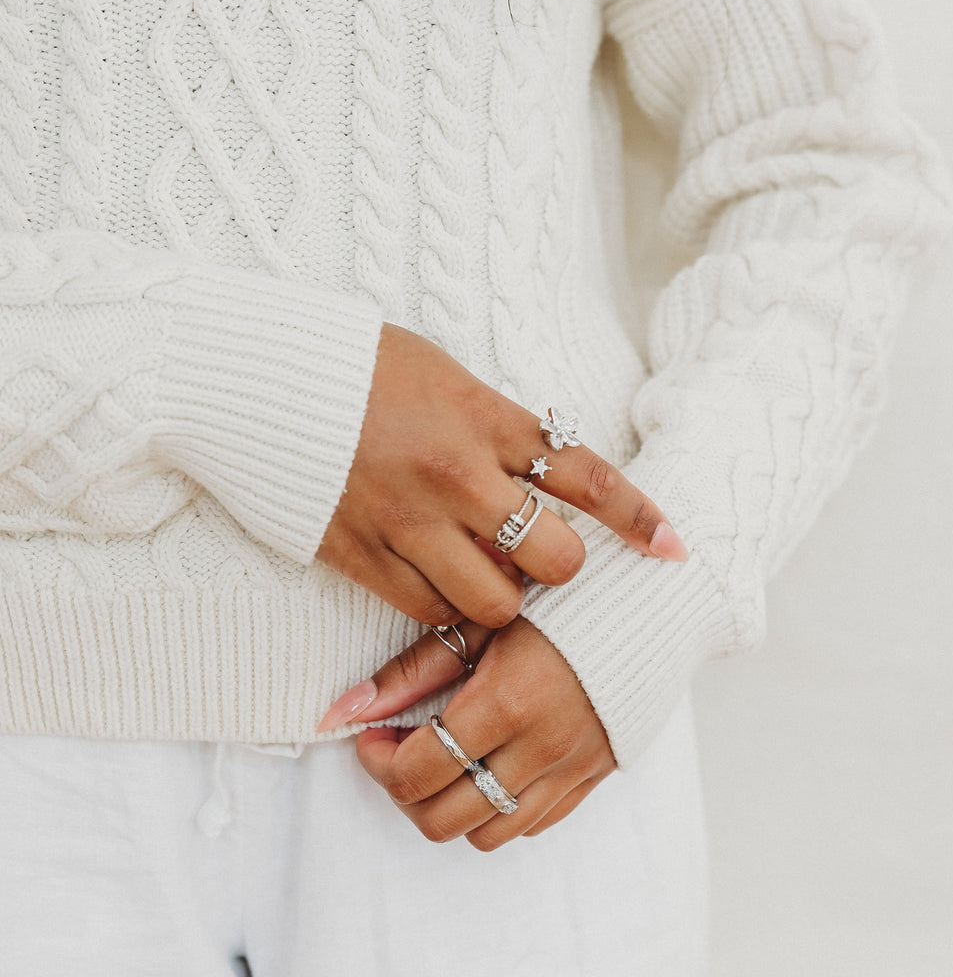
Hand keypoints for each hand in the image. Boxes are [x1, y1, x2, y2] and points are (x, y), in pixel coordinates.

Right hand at [315, 323, 686, 628]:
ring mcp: (407, 521)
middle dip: (561, 568)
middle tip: (544, 557)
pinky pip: (426, 610)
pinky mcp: (360, 554)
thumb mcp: (446, 375)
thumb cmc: (358, 366)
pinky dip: (444, 607)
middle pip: (551, 558)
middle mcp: (456, 475)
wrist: (255, 375)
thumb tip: (540, 474)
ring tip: (487, 575)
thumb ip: (499, 426)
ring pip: (492, 602)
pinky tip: (437, 583)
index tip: (672, 546)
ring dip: (504, 599)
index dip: (639, 516)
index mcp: (485, 419)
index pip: (587, 474)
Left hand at [318, 618, 616, 849]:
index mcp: (506, 702)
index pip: (417, 773)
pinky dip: (500, 809)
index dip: (379, 761)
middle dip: (406, 792)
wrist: (645, 606)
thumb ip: (412, 672)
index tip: (376, 734)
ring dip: (452, 806)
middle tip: (404, 749)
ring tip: (448, 759)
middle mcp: (541, 748)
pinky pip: (533, 826)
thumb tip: (344, 711)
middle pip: (444, 819)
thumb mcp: (480, 624)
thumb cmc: (555, 604)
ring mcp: (571, 770)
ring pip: (487, 835)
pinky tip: (493, 764)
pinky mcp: (593, 778)